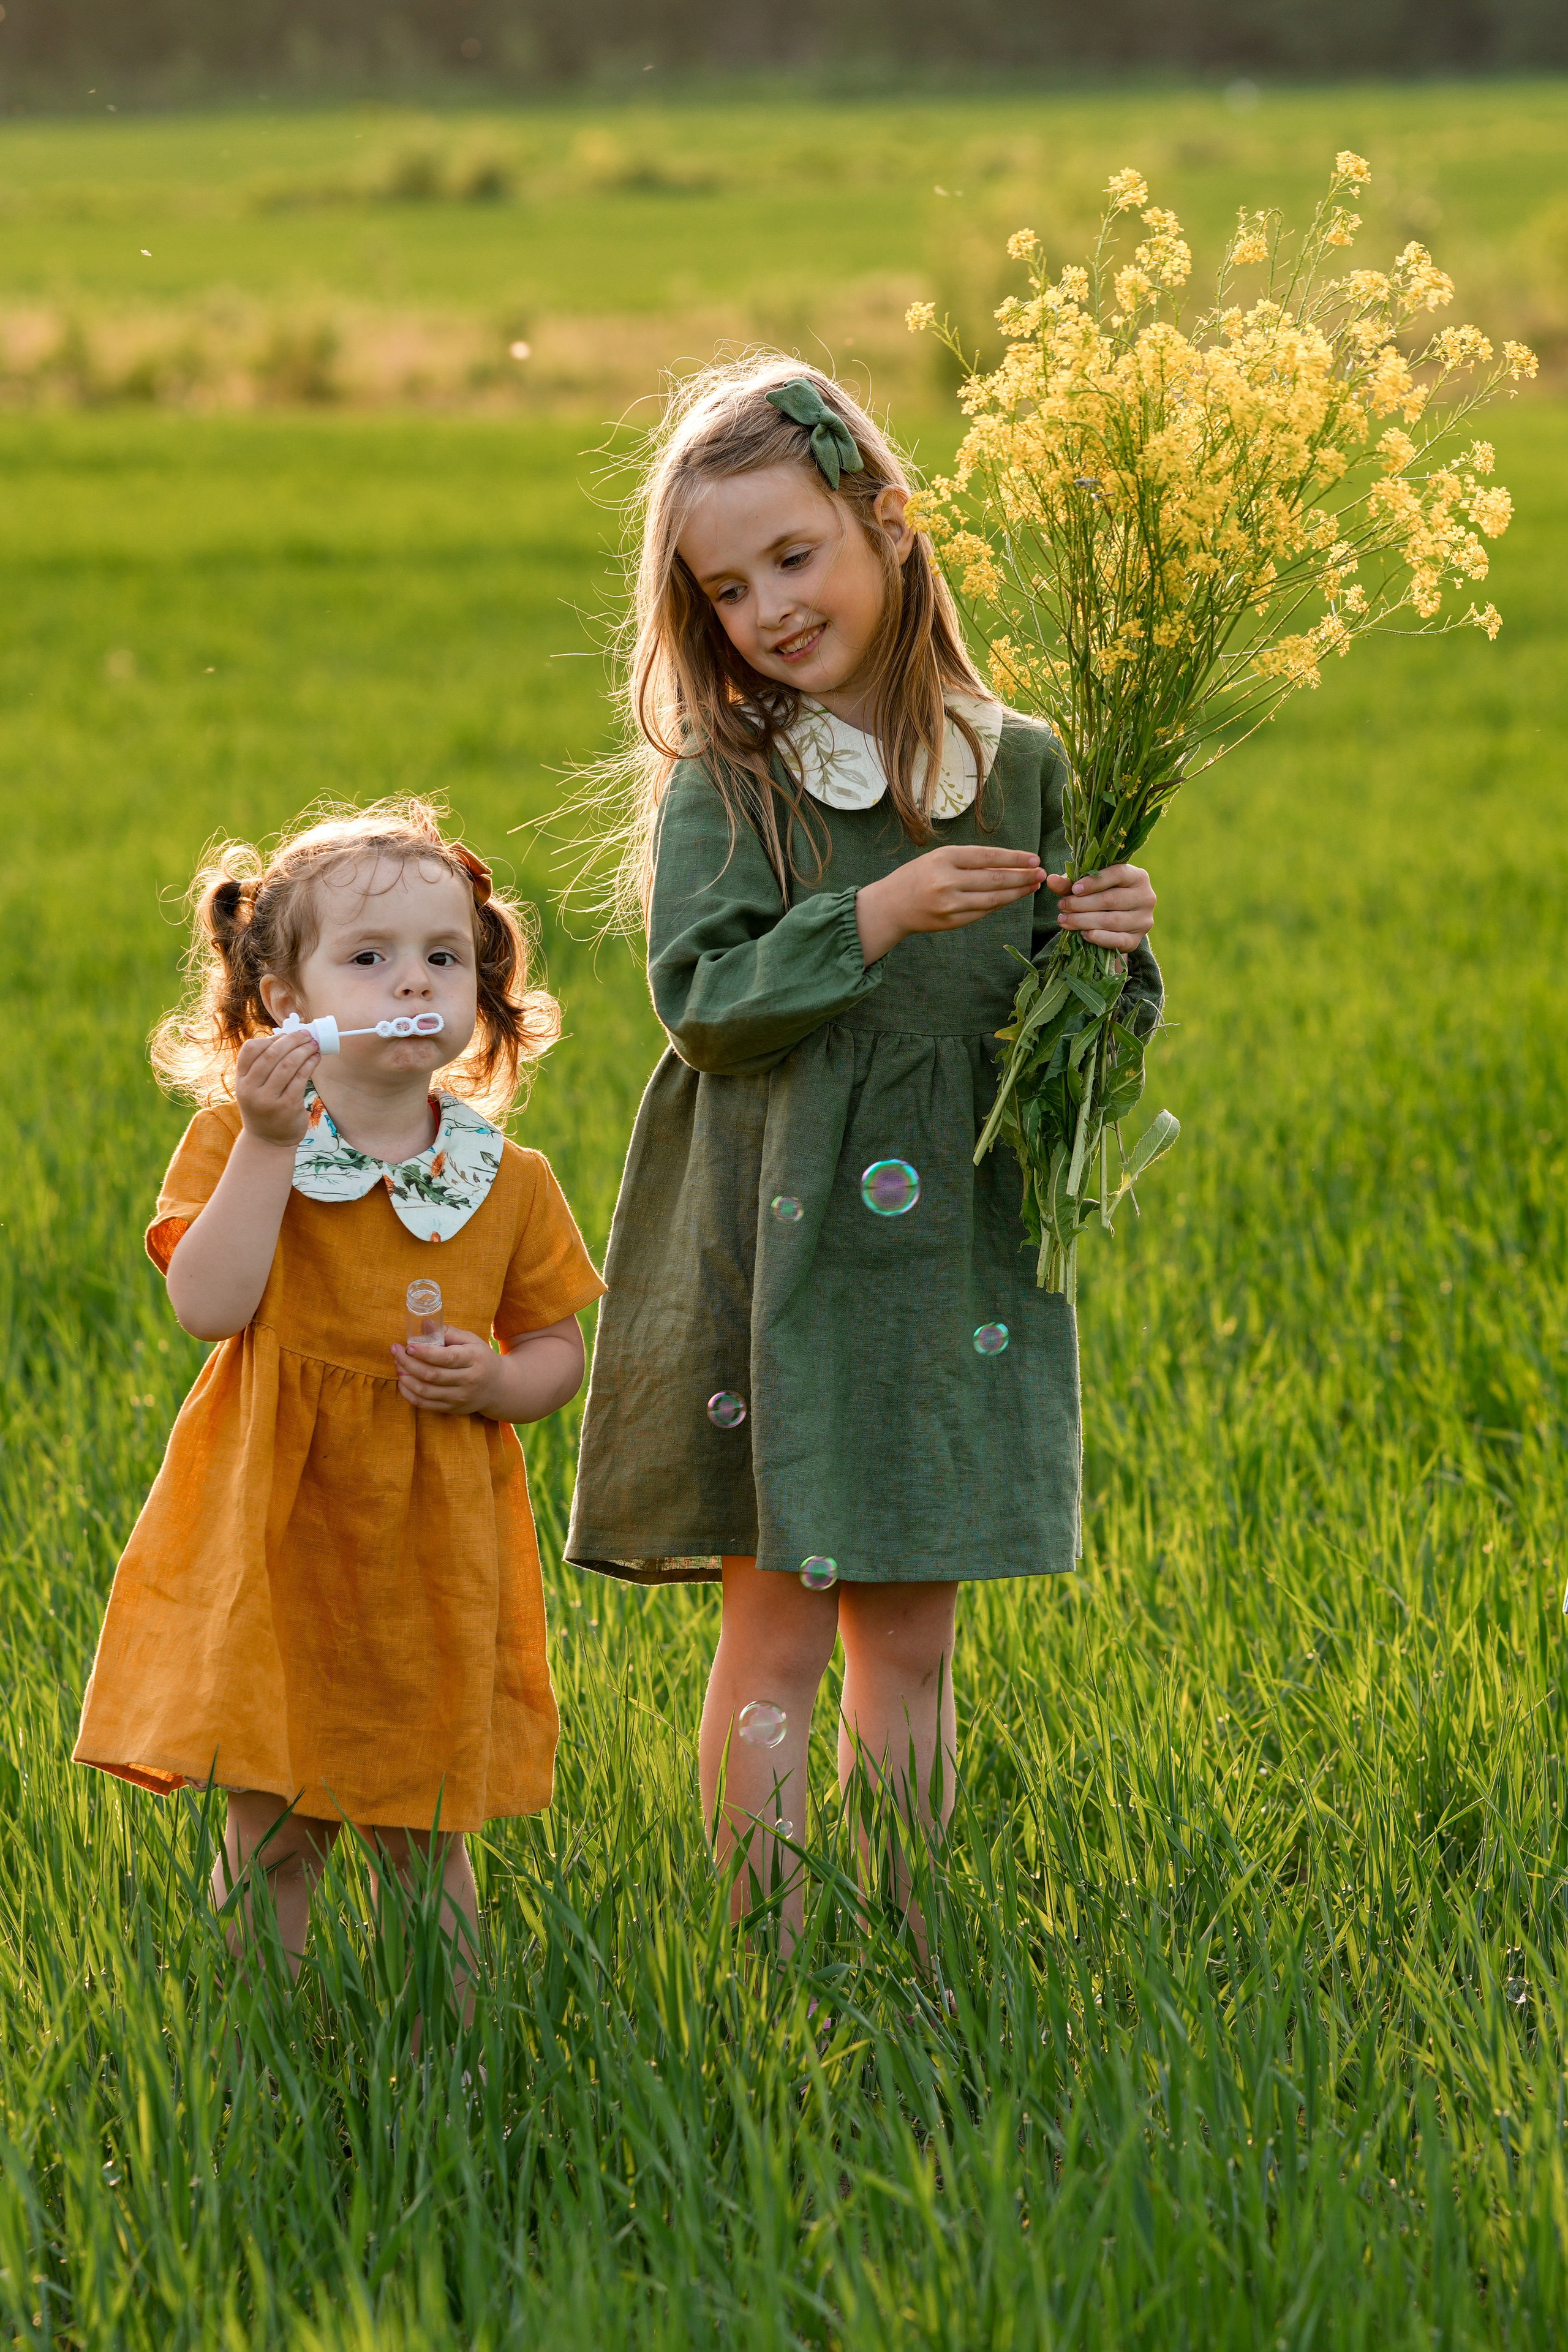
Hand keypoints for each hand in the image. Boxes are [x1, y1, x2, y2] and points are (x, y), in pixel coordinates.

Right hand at [234, 1027, 320, 1148]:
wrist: (267, 1142)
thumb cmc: (264, 1108)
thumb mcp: (254, 1088)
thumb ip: (264, 1066)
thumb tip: (289, 1037)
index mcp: (241, 1080)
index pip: (250, 1049)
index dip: (271, 1038)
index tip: (288, 1034)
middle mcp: (250, 1089)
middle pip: (271, 1054)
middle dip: (292, 1040)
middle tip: (307, 1035)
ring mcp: (267, 1099)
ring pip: (287, 1065)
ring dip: (304, 1051)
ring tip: (314, 1045)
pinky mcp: (286, 1107)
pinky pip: (300, 1079)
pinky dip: (310, 1065)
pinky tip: (316, 1059)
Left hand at [391, 1327, 503, 1415]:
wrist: (498, 1387)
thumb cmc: (480, 1358)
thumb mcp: (471, 1340)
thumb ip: (448, 1332)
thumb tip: (423, 1323)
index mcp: (474, 1359)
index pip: (446, 1358)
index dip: (424, 1353)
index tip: (408, 1346)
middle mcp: (468, 1381)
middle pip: (432, 1375)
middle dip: (408, 1363)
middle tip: (395, 1352)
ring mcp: (460, 1398)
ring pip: (425, 1391)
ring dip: (406, 1378)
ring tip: (398, 1365)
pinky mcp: (453, 1409)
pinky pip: (425, 1404)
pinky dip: (409, 1394)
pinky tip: (403, 1382)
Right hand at [856, 845, 1043, 963]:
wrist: (890, 906)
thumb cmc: (916, 877)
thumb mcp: (938, 858)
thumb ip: (969, 861)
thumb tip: (1009, 864)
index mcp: (944, 859)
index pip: (988, 857)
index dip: (1014, 858)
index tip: (1034, 858)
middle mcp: (947, 882)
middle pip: (995, 879)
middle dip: (1022, 876)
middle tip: (1042, 874)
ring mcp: (949, 905)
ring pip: (993, 899)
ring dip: (1017, 893)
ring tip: (1033, 886)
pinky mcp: (951, 922)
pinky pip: (983, 912)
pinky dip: (1000, 904)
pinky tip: (1012, 898)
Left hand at [1047, 864, 1155, 955]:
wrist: (1117, 923)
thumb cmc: (1102, 896)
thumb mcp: (1088, 886)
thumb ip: (1070, 883)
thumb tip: (1051, 880)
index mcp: (1138, 876)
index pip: (1118, 874)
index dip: (1094, 882)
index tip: (1074, 889)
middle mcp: (1146, 897)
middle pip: (1111, 900)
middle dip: (1082, 904)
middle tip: (1062, 906)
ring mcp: (1144, 920)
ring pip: (1111, 921)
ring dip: (1083, 921)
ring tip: (1064, 920)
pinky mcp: (1137, 940)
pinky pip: (1116, 940)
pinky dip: (1097, 937)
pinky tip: (1082, 934)